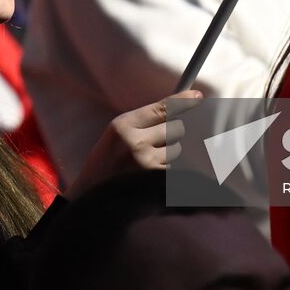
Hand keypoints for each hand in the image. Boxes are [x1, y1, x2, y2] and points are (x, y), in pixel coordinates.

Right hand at [68, 89, 202, 196]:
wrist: (92, 194)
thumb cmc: (107, 160)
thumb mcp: (117, 133)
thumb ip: (144, 121)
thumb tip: (178, 110)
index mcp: (123, 125)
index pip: (162, 108)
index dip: (183, 100)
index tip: (198, 95)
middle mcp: (135, 142)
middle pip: (176, 128)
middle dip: (172, 133)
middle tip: (156, 141)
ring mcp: (146, 164)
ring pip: (176, 149)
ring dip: (168, 154)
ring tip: (146, 162)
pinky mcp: (154, 183)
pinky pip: (173, 167)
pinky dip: (166, 170)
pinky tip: (148, 176)